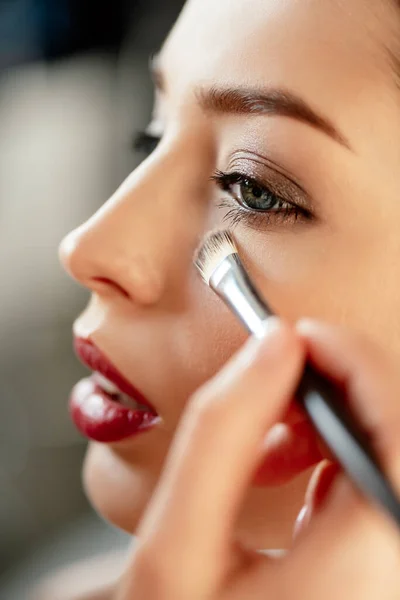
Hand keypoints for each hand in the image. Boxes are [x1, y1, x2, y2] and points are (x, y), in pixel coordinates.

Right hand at [115, 318, 399, 598]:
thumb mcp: (176, 545)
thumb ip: (222, 431)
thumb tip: (271, 344)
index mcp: (378, 557)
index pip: (398, 422)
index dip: (349, 356)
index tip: (291, 335)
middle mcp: (399, 565)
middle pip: (395, 433)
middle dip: (333, 388)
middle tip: (271, 380)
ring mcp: (390, 569)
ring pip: (384, 453)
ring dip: (327, 422)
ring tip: (268, 434)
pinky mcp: (375, 566)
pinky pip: (369, 484)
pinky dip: (328, 457)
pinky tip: (284, 465)